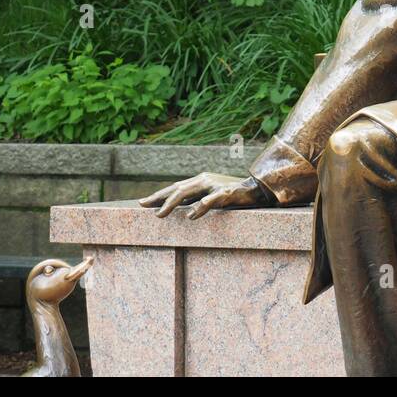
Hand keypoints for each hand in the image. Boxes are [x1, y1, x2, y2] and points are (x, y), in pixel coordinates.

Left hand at [138, 173, 265, 218]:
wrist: (255, 190)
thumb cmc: (230, 194)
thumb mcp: (209, 196)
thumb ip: (194, 200)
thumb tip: (177, 209)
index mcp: (199, 180)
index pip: (175, 187)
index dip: (158, 195)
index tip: (141, 202)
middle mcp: (204, 180)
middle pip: (177, 188)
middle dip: (159, 198)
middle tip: (143, 206)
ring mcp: (214, 185)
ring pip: (188, 192)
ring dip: (172, 203)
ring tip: (160, 214)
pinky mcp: (225, 193)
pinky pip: (210, 200)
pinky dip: (199, 207)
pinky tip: (191, 216)